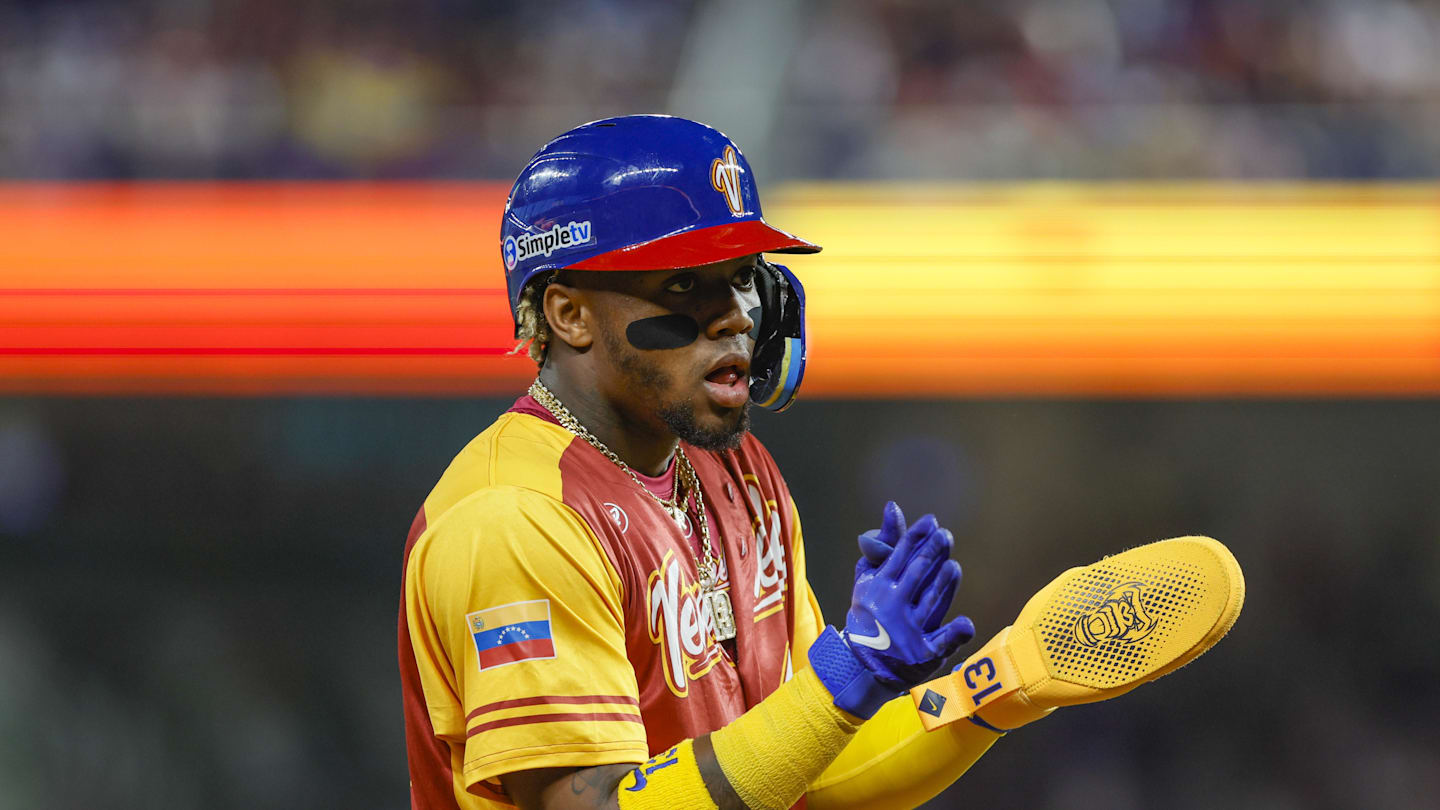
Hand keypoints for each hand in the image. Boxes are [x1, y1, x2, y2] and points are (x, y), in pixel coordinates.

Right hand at [844, 501, 973, 690]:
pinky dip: (954, 633)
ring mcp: (909, 629)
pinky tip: (965, 623)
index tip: (931, 521)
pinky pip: (942, 641)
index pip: (901, 555)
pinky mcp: (923, 653)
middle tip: (945, 535)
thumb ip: (883, 543)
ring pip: (932, 599)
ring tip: (952, 564)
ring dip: (945, 581)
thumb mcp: (868, 578)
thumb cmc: (869, 612)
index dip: (917, 536)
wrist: (862, 663)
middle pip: (918, 572)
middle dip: (933, 551)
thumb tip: (893, 507)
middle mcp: (892, 605)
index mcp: (877, 586)